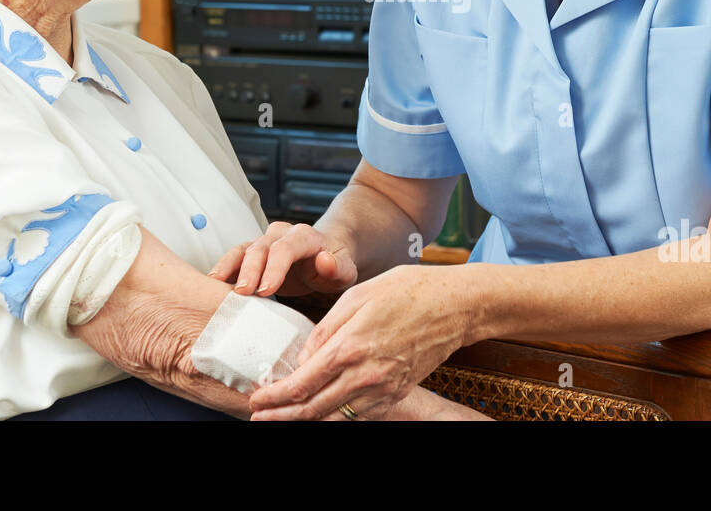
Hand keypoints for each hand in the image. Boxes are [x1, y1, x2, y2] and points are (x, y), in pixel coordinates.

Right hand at [208, 221, 356, 296]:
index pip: (286, 248)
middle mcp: (281, 234)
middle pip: (261, 248)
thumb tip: (324, 260)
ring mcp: (264, 241)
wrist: (327, 253)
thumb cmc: (335, 265)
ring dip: (229, 267)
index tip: (265, 290)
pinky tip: (212, 284)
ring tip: (216, 285)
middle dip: (249, 270)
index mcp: (305, 236)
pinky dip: (223, 269)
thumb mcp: (345, 270)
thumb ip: (337, 267)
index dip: (274, 268)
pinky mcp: (252, 254)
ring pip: (243, 249)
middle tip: (241, 293)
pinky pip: (234, 257)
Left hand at [247, 263, 479, 419]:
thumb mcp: (357, 296)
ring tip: (285, 416)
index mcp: (350, 347)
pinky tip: (323, 409)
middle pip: (314, 409)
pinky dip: (338, 415)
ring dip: (307, 419)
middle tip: (259, 418)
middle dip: (282, 417)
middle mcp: (366, 375)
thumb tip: (304, 358)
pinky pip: (361, 414)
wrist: (455, 305)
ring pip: (337, 417)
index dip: (274, 397)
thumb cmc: (406, 290)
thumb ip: (325, 329)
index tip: (256, 400)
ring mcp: (384, 389)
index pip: (302, 384)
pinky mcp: (398, 393)